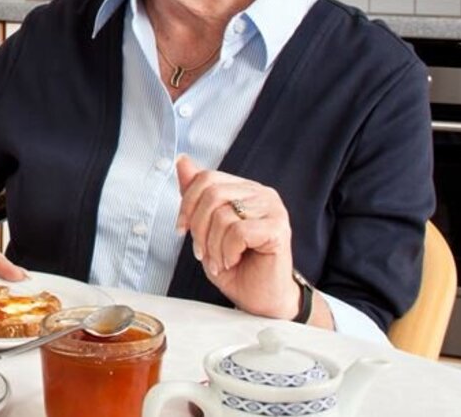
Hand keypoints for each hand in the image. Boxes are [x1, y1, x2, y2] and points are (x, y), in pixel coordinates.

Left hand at [175, 156, 300, 319]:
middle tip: (203, 252)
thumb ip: (197, 196)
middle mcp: (261, 193)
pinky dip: (228, 251)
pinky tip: (234, 261)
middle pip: (211, 194)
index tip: (181, 229)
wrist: (261, 299)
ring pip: (222, 215)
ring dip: (213, 245)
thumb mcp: (206, 229)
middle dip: (198, 228)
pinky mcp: (278, 228)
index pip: (206, 178)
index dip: (187, 204)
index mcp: (244, 189)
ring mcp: (273, 209)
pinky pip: (238, 232)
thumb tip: (183, 161)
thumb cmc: (238, 267)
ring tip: (221, 260)